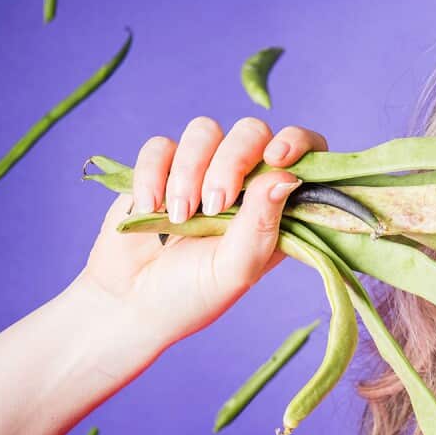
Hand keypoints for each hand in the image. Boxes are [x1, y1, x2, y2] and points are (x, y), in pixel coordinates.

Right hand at [71, 116, 327, 352]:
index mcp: (276, 204)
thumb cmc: (193, 294)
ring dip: (189, 172)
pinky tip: (151, 207)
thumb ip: (262, 224)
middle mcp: (244, 180)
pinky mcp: (159, 169)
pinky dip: (153, 173)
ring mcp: (201, 170)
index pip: (305, 152)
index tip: (277, 158)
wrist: (130, 304)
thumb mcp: (236, 269)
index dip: (298, 142)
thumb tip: (285, 177)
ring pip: (205, 131)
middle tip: (214, 206)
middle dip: (232, 162)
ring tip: (180, 216)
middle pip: (251, 131)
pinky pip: (160, 146)